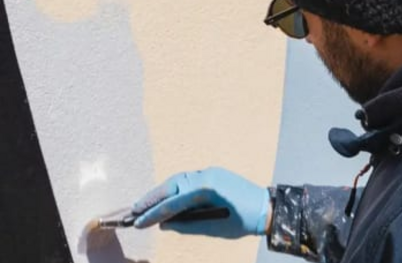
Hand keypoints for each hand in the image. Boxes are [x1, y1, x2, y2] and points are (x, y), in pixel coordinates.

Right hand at [131, 167, 269, 238]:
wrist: (267, 207)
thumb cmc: (244, 221)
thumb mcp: (214, 229)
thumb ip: (188, 226)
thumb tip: (165, 225)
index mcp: (206, 188)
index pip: (173, 202)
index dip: (154, 214)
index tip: (139, 222)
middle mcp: (205, 175)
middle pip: (171, 185)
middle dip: (151, 198)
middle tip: (134, 210)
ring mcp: (209, 172)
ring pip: (178, 180)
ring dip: (161, 192)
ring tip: (145, 204)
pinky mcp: (213, 174)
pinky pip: (188, 180)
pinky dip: (175, 189)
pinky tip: (166, 198)